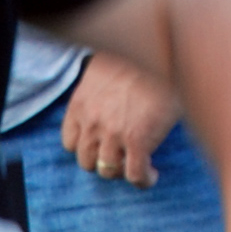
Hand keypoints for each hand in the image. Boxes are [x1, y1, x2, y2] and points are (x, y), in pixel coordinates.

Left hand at [61, 53, 180, 186]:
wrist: (160, 51)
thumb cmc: (138, 55)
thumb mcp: (105, 69)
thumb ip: (100, 90)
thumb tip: (112, 99)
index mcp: (81, 103)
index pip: (70, 142)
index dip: (86, 148)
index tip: (100, 147)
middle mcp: (92, 121)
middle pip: (86, 161)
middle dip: (103, 162)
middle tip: (122, 158)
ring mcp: (113, 133)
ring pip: (108, 171)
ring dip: (122, 173)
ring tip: (139, 168)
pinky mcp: (137, 141)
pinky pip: (135, 174)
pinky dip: (144, 180)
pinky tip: (152, 174)